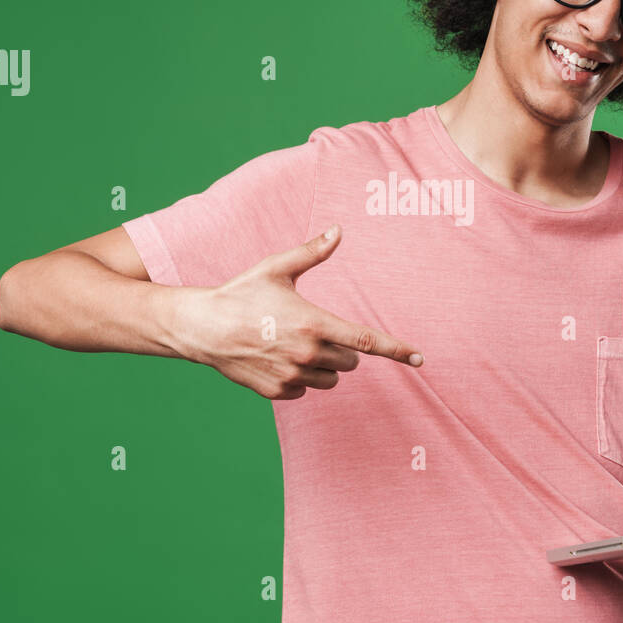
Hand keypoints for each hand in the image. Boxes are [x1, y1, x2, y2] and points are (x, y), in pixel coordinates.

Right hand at [162, 224, 423, 398]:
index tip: (419, 358)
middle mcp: (307, 354)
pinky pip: (306, 390)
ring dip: (324, 366)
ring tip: (294, 345)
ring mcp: (293, 376)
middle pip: (350, 361)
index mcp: (314, 323)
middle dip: (342, 349)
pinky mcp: (278, 391)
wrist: (202, 328)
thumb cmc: (242, 293)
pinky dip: (300, 378)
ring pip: (331, 379)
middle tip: (315, 331)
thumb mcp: (277, 269)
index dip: (397, 350)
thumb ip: (312, 252)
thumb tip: (338, 231)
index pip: (366, 341)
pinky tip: (278, 359)